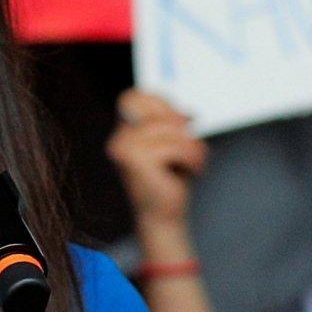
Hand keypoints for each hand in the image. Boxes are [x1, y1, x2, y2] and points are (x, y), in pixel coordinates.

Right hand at [105, 89, 207, 231]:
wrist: (164, 215)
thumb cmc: (169, 180)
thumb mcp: (171, 144)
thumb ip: (171, 123)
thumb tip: (187, 113)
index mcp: (124, 132)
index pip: (136, 96)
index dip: (163, 104)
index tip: (181, 122)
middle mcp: (119, 139)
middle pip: (159, 111)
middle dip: (181, 127)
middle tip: (188, 146)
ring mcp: (124, 149)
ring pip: (171, 129)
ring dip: (191, 147)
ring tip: (192, 162)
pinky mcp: (136, 160)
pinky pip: (175, 146)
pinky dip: (191, 157)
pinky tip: (189, 170)